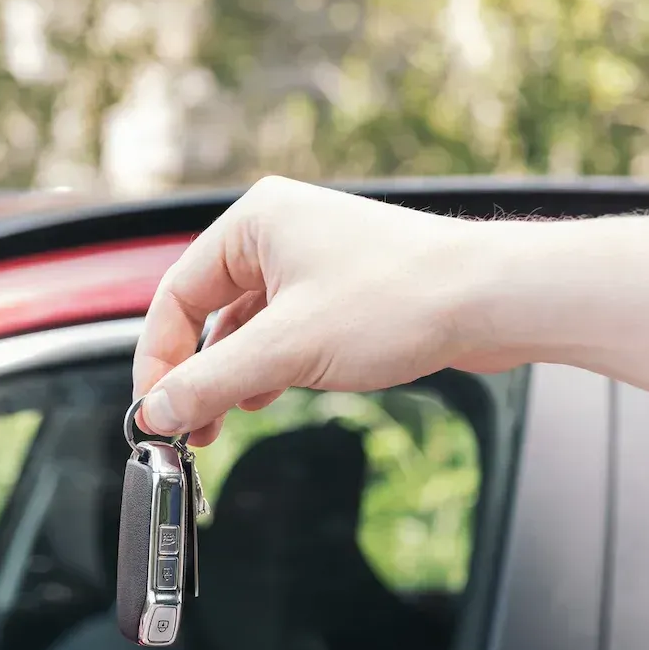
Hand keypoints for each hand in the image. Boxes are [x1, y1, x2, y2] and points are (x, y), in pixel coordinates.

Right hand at [133, 177, 516, 442]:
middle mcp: (278, 232)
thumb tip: (154, 412)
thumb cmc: (400, 299)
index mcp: (254, 222)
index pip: (175, 297)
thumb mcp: (285, 351)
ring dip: (228, 378)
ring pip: (242, 328)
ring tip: (219, 424)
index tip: (153, 410)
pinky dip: (264, 369)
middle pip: (205, 314)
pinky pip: (280, 333)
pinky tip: (263, 400)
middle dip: (193, 375)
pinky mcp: (340, 291)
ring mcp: (311, 261)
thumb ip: (208, 383)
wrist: (494, 299)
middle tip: (183, 427)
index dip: (158, 360)